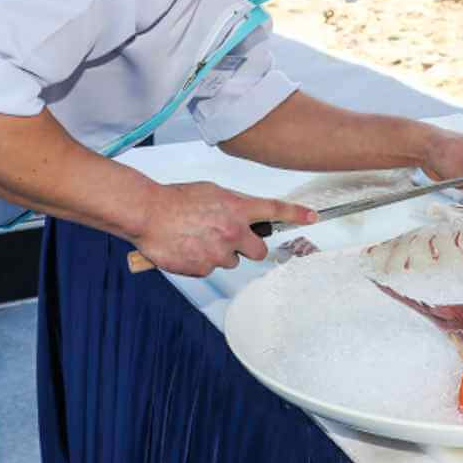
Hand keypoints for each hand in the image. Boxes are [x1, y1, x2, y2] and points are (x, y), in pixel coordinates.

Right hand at [129, 181, 316, 276]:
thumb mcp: (211, 193)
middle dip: (249, 247)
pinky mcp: (203, 268)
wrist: (148, 214)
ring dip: (220, 253)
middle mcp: (233, 232)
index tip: (314, 217)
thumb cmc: (176, 200)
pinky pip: (209, 268)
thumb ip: (232, 206)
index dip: (297, 214)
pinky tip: (186, 247)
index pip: (275, 210)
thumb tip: (241, 216)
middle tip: (232, 239)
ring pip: (231, 260)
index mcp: (237, 208)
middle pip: (259, 250)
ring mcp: (219, 253)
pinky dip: (200, 261)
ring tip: (197, 238)